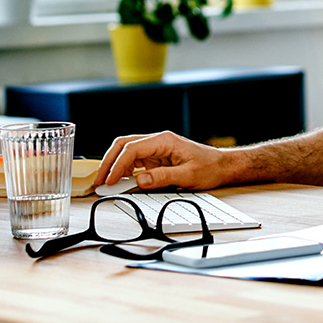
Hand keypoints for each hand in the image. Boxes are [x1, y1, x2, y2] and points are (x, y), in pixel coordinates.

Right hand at [95, 131, 227, 190]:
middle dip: (109, 161)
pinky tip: (120, 181)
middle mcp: (158, 141)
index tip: (109, 180)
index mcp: (164, 140)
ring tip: (106, 182)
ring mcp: (156, 148)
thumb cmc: (209, 167)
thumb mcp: (188, 176)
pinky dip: (124, 169)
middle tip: (100, 180)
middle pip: (124, 145)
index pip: (132, 148)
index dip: (118, 165)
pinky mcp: (157, 157)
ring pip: (127, 151)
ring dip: (115, 165)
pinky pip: (135, 160)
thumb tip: (140, 180)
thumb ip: (163, 178)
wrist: (221, 166)